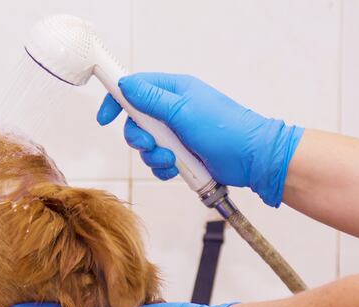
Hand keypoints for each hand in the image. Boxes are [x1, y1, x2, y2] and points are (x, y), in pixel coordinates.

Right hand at [97, 72, 303, 206]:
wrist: (252, 159)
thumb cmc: (224, 129)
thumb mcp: (182, 110)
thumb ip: (151, 98)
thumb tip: (126, 84)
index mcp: (174, 91)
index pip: (136, 89)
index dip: (117, 101)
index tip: (106, 118)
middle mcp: (174, 110)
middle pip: (137, 122)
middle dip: (139, 137)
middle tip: (150, 144)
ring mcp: (178, 134)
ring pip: (147, 145)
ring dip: (153, 156)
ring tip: (170, 160)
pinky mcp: (183, 154)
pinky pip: (160, 162)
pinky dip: (164, 169)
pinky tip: (175, 170)